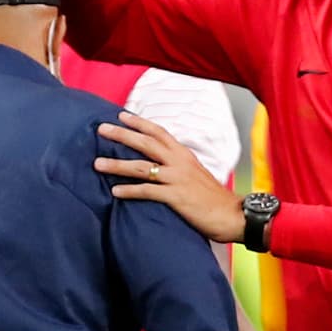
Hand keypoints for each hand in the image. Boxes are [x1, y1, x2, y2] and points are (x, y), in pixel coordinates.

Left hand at [96, 113, 244, 243]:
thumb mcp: (197, 175)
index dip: (140, 123)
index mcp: (185, 155)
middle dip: (121, 134)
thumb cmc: (215, 200)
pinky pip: (147, 191)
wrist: (234, 215)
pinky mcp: (176, 197)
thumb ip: (180, 168)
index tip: (121, 115)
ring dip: (117, 165)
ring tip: (97, 164)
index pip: (159, 132)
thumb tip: (164, 167)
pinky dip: (130, 190)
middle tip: (101, 129)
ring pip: (141, 167)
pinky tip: (115, 192)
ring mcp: (177, 179)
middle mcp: (180, 162)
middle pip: (146, 143)